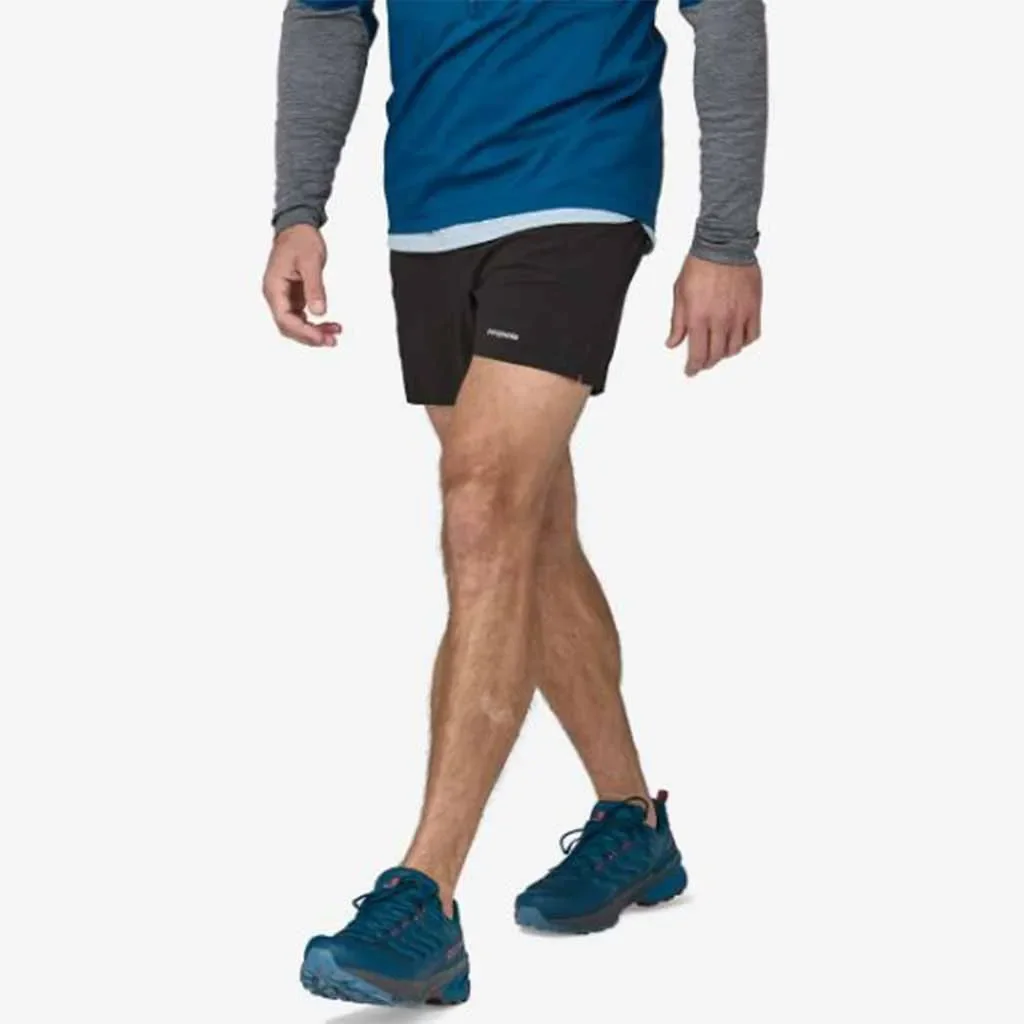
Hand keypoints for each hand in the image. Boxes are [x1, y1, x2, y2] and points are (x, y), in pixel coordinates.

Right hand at [262, 224, 341, 346]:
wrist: (297, 227)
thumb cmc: (300, 240)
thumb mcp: (311, 262)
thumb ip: (314, 288)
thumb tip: (319, 312)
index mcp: (273, 287)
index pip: (284, 319)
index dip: (303, 332)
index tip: (321, 337)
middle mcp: (275, 295)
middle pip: (288, 327)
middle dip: (309, 336)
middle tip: (331, 341)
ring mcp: (283, 297)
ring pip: (295, 325)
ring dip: (314, 332)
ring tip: (335, 335)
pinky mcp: (293, 297)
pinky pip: (301, 317)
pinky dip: (315, 324)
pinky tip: (330, 325)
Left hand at [666, 256, 762, 375]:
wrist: (724, 243)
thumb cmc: (700, 264)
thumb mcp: (679, 293)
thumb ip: (678, 322)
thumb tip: (673, 342)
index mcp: (698, 318)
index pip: (697, 354)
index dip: (693, 367)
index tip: (691, 371)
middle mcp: (720, 320)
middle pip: (716, 355)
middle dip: (707, 363)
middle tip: (703, 363)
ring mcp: (739, 315)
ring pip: (734, 348)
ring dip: (725, 354)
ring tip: (719, 350)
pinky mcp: (754, 308)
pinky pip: (752, 335)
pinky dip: (744, 342)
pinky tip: (738, 339)